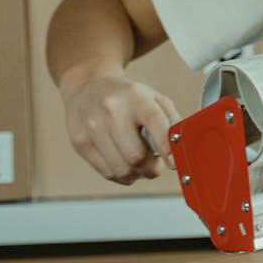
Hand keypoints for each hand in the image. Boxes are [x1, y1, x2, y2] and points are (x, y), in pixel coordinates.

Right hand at [60, 70, 179, 185]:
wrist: (87, 86)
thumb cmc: (126, 97)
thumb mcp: (153, 97)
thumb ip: (172, 120)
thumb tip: (182, 146)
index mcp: (135, 96)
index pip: (155, 122)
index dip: (167, 147)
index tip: (174, 163)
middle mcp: (111, 110)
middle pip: (136, 157)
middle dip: (152, 169)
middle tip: (155, 165)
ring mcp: (92, 127)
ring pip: (122, 170)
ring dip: (137, 174)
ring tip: (139, 164)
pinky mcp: (80, 142)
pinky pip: (107, 173)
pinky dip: (122, 175)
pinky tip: (124, 163)